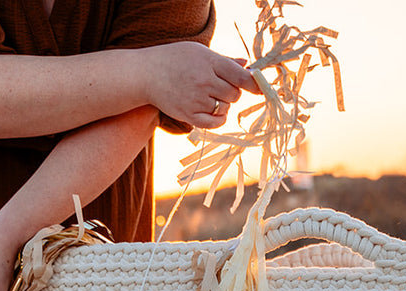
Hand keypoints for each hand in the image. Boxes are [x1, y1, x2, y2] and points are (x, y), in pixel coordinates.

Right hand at [144, 42, 259, 128]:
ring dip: (223, 105)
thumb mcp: (199, 52)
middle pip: (234, 94)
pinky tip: (214, 111)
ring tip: (210, 96)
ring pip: (225, 108)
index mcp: (209, 62)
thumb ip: (224, 61)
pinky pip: (215, 122)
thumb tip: (248, 66)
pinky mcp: (189, 115)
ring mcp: (196, 99)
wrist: (145, 74)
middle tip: (220, 86)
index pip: (240, 77)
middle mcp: (204, 81)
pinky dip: (219, 118)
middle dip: (232, 92)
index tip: (260, 88)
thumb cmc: (175, 60)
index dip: (254, 84)